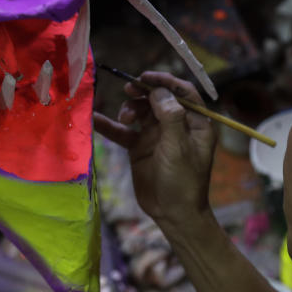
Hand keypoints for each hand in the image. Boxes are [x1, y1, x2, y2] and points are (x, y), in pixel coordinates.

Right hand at [94, 71, 217, 227]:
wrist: (172, 214)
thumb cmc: (183, 181)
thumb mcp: (179, 148)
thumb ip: (170, 118)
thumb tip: (159, 91)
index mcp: (195, 122)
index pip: (183, 92)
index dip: (165, 81)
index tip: (146, 78)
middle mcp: (176, 124)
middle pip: (158, 98)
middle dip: (143, 92)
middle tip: (129, 89)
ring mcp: (156, 135)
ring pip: (140, 111)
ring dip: (130, 108)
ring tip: (124, 117)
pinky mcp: (140, 147)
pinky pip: (124, 131)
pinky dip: (110, 125)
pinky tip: (95, 119)